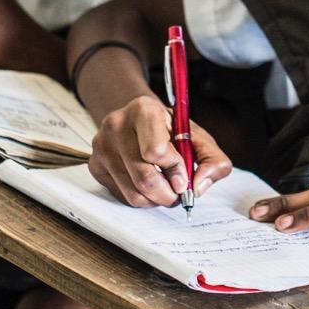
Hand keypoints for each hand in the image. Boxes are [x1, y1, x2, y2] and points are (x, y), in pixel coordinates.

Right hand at [88, 95, 231, 207]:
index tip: (183, 176)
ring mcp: (102, 145)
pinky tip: (147, 185)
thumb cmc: (171, 131)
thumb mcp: (199, 139)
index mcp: (144, 109)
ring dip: (155, 199)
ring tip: (165, 189)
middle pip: (144, 177)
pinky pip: (121, 196)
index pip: (156, 151)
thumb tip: (198, 187)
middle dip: (167, 193)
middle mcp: (117, 124)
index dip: (175, 170)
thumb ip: (213, 161)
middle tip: (177, 192)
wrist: (140, 121)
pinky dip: (140, 199)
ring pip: (132, 192)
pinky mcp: (95, 165)